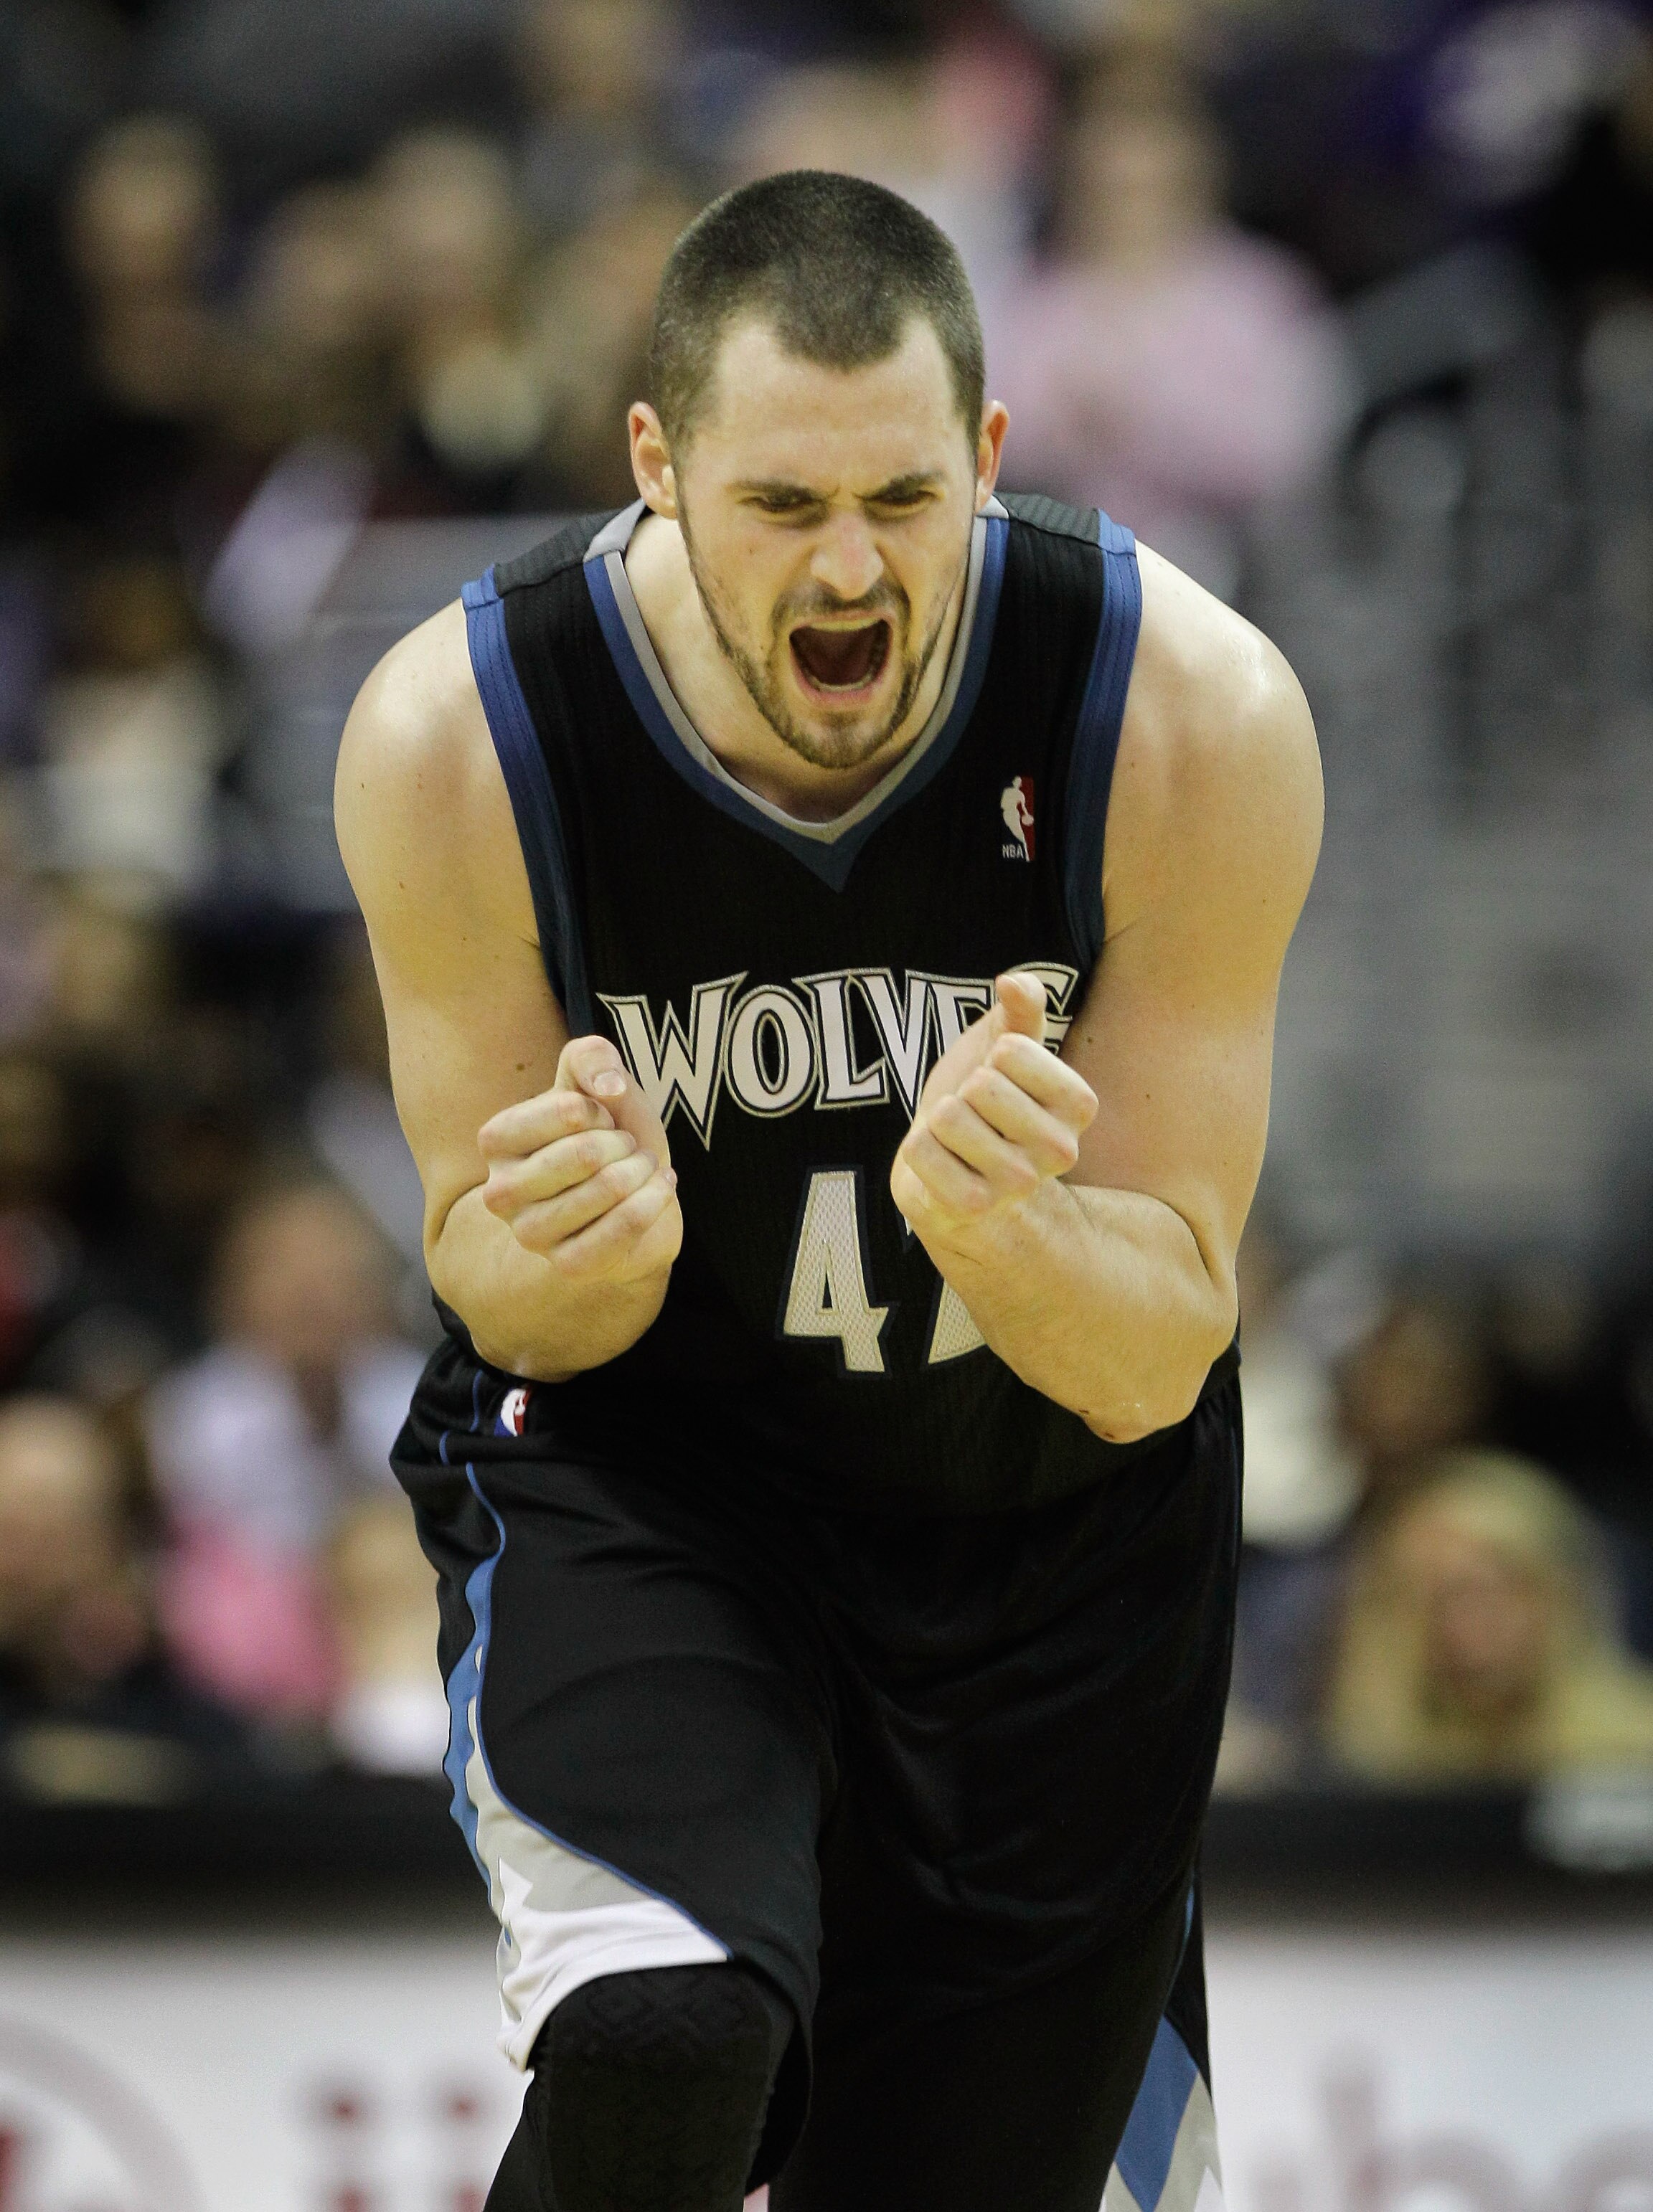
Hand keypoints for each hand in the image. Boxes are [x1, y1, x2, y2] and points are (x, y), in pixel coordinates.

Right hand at [478, 1036, 681, 1283]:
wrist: (632, 1195)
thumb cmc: (608, 1134)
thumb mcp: (597, 1080)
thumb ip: (592, 1058)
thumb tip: (608, 1087)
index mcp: (496, 1141)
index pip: (567, 1111)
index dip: (600, 1108)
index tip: (601, 1116)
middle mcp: (501, 1192)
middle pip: (586, 1154)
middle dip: (624, 1143)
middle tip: (626, 1147)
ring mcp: (531, 1234)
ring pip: (607, 1191)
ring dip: (642, 1171)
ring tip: (643, 1167)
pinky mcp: (568, 1265)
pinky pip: (622, 1229)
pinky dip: (654, 1201)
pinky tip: (661, 1188)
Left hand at [890, 971, 1097, 1242]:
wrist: (952, 1168)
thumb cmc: (985, 1101)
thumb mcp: (1006, 1045)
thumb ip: (1021, 1009)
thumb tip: (1013, 982)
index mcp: (1080, 1105)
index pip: (1013, 1052)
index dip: (994, 1059)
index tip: (1001, 1082)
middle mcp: (1061, 1150)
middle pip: (981, 1086)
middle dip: (964, 1092)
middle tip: (975, 1115)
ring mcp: (1018, 1184)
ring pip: (948, 1117)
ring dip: (940, 1121)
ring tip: (959, 1140)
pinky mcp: (973, 1207)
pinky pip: (920, 1150)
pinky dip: (918, 1150)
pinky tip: (942, 1166)